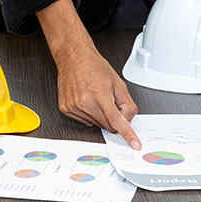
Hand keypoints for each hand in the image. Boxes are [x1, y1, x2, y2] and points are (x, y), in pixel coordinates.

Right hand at [37, 0, 140, 149]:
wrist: (73, 57)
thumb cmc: (94, 66)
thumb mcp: (118, 83)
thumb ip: (127, 104)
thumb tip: (128, 120)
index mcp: (100, 95)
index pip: (117, 121)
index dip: (128, 134)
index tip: (134, 144)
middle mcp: (85, 103)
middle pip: (108, 125)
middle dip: (113, 117)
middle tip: (109, 101)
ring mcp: (74, 107)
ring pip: (96, 124)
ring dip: (100, 115)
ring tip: (95, 96)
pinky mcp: (66, 109)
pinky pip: (84, 121)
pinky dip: (89, 114)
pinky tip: (86, 99)